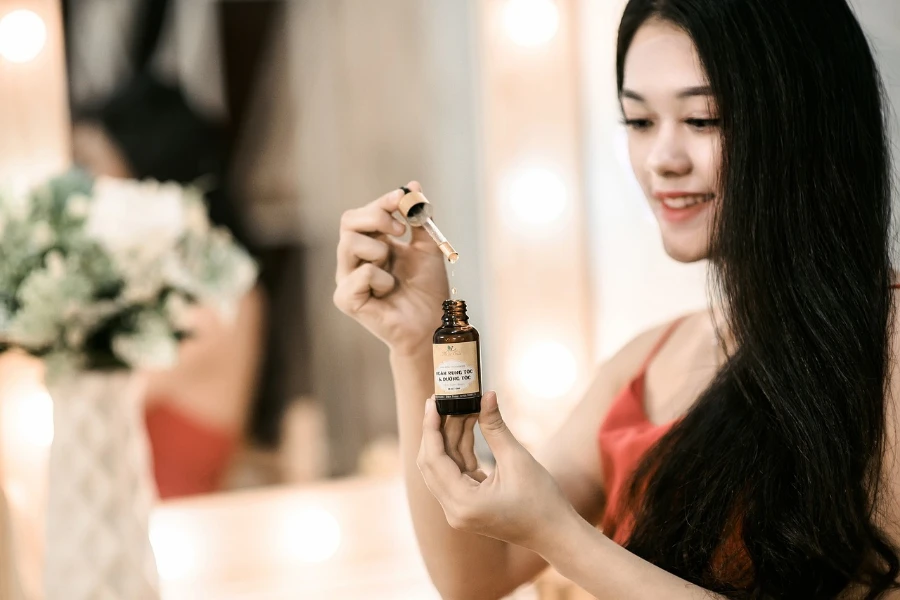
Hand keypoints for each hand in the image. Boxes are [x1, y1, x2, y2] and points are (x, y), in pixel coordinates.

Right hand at [334, 182, 449, 355]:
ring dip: (380, 250)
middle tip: (399, 230)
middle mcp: (354, 259)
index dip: (382, 201)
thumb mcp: (428, 247)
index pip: (363, 213)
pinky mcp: (346, 299)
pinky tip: (388, 291)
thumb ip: (419, 219)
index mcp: (370, 244)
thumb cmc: (428, 290)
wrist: (432, 323)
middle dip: (376, 217)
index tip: (403, 197)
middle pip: (349, 221)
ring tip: (393, 270)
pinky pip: (361, 273)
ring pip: (350, 243)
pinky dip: (381, 279)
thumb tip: (413, 185)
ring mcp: (347, 279)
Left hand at [417, 392, 575, 551]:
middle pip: (433, 463)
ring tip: (463, 406)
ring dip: (452, 437)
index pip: (434, 459)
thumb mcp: (517, 459)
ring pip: (444, 467)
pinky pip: (457, 473)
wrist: (555, 533)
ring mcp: (459, 510)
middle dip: (439, 430)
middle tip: (445, 400)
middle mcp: (454, 511)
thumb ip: (495, 427)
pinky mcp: (468, 506)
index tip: (433, 401)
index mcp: (462, 503)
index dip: (431, 427)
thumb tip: (486, 395)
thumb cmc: (541, 501)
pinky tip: (470, 425)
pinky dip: (462, 450)